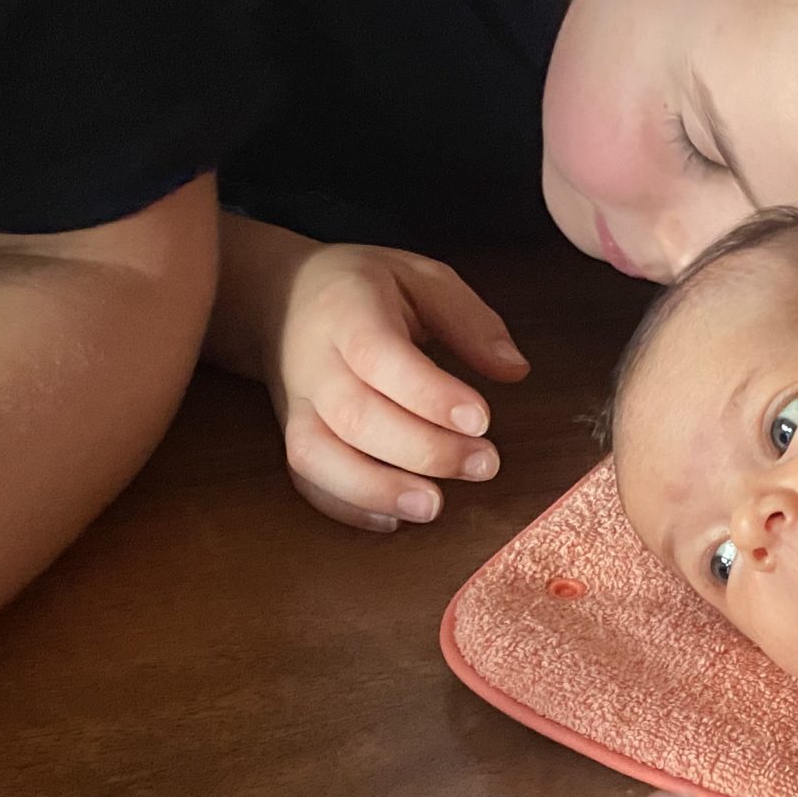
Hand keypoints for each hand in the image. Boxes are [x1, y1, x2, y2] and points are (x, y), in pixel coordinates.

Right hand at [270, 242, 529, 531]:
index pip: (380, 356)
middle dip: (424, 450)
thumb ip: (469, 321)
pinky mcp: (293, 436)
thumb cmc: (366, 291)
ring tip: (433, 507)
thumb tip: (514, 370)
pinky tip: (394, 519)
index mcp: (348, 312)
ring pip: (318, 455)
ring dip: (377, 490)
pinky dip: (347, 507)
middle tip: (483, 465)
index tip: (480, 419)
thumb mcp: (422, 278)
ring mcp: (298, 405)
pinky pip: (307, 480)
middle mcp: (314, 363)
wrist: (283, 299)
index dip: (429, 394)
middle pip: (356, 416)